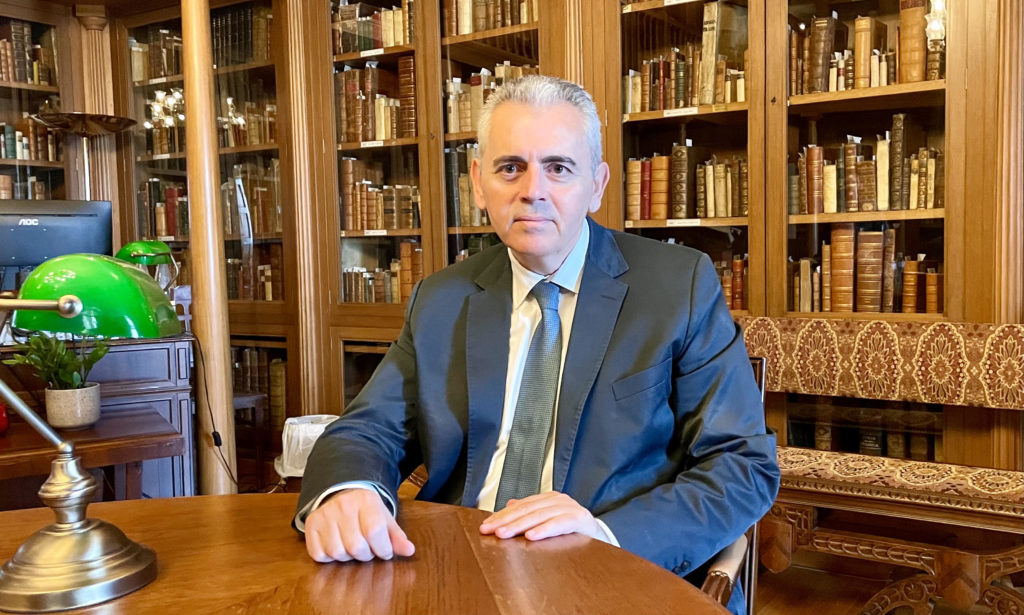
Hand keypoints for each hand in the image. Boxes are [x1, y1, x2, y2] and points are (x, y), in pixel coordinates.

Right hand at [304, 488, 415, 562]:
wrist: (341, 494)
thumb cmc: (366, 511)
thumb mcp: (385, 518)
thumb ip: (397, 536)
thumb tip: (409, 551)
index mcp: (365, 501)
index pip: (375, 531)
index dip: (383, 548)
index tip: (384, 551)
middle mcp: (342, 506)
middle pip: (356, 546)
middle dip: (366, 555)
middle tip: (367, 549)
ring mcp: (324, 515)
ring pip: (337, 553)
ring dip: (348, 557)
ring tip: (351, 546)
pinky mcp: (311, 525)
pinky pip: (319, 554)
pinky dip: (329, 557)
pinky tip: (336, 545)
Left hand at [479, 492, 603, 541]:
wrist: (601, 537)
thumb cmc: (573, 531)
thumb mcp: (549, 520)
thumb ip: (530, 512)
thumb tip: (509, 505)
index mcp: (548, 499)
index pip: (520, 506)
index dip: (502, 516)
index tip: (486, 526)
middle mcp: (557, 500)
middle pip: (526, 509)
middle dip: (506, 520)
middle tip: (490, 530)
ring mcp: (569, 507)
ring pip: (539, 516)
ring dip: (519, 526)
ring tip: (504, 534)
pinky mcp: (579, 519)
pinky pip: (559, 524)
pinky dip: (544, 530)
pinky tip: (531, 536)